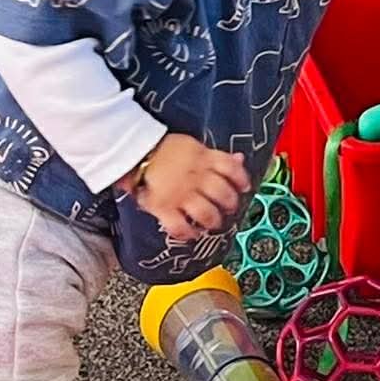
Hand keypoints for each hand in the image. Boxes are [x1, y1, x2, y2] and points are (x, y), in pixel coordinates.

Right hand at [122, 134, 250, 243]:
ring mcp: (180, 194)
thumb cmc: (165, 150)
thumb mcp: (194, 147)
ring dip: (213, 220)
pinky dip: (188, 233)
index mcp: (203, 158)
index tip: (244, 187)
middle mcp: (196, 177)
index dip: (242, 180)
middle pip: (223, 194)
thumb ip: (216, 156)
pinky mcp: (164, 207)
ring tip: (212, 222)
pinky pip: (180, 226)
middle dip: (230, 204)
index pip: (231, 168)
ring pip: (207, 213)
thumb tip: (240, 158)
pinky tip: (193, 233)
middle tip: (228, 207)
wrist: (135, 153)